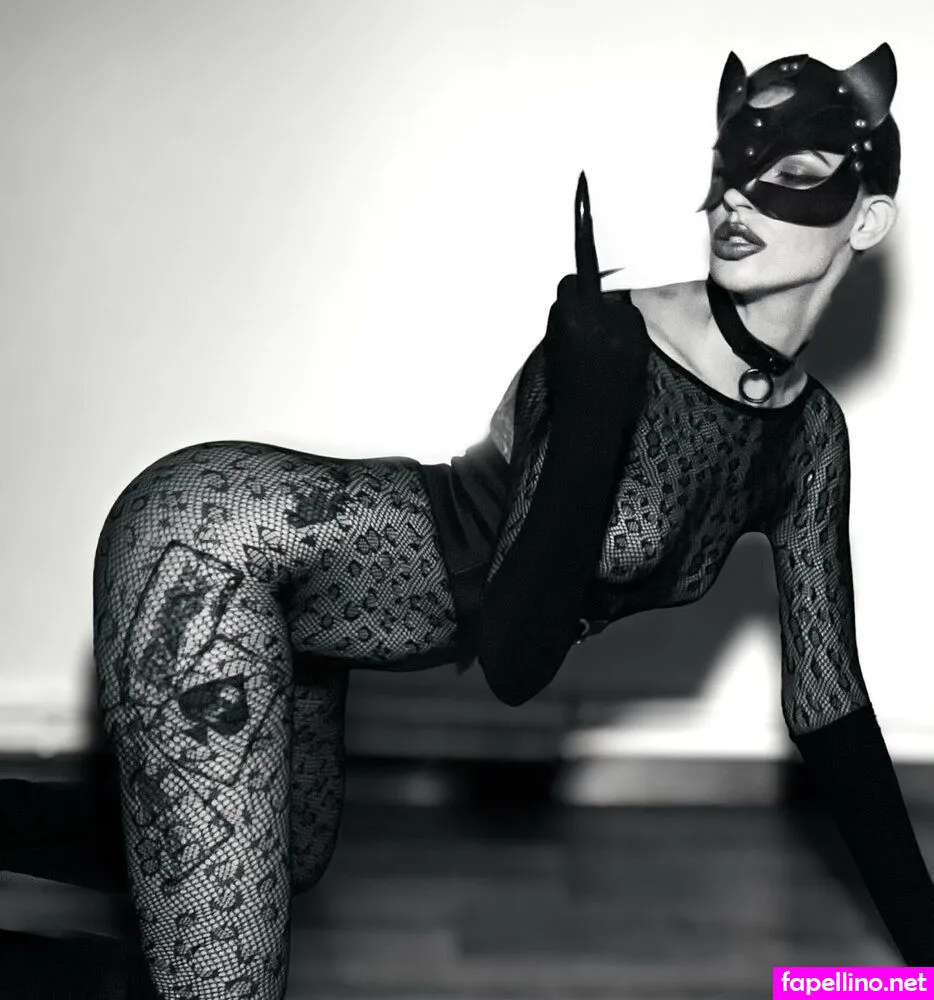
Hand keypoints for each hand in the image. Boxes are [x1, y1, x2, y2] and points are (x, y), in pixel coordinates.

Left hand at [544, 172, 639, 407]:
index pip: (584, 257)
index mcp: (580, 304)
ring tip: (610, 345)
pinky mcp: (552, 354)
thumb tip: (610, 298)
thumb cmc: (614, 378)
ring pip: (571, 310)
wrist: (588, 423)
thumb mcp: (632, 337)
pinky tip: (599, 360)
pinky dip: (583, 337)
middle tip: (613, 315)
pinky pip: (570, 332)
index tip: (581, 187)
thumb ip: (620, 309)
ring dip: (587, 317)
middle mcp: (559, 314)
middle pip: (573, 286)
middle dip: (588, 291)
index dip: (583, 222)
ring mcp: (553, 336)